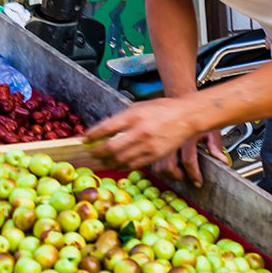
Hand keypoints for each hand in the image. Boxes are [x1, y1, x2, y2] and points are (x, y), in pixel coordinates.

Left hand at [83, 99, 228, 185]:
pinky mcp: (155, 155)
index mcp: (134, 115)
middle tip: (89, 154)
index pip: (106, 128)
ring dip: (106, 162)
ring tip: (99, 162)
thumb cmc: (162, 108)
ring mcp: (147, 145)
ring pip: (120, 159)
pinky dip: (121, 166)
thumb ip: (122, 118)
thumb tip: (104, 130)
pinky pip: (133, 164)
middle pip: (110, 147)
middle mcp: (139, 131)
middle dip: (96, 153)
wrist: (186, 116)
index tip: (84, 139)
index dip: (92, 135)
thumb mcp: (139, 106)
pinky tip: (115, 165)